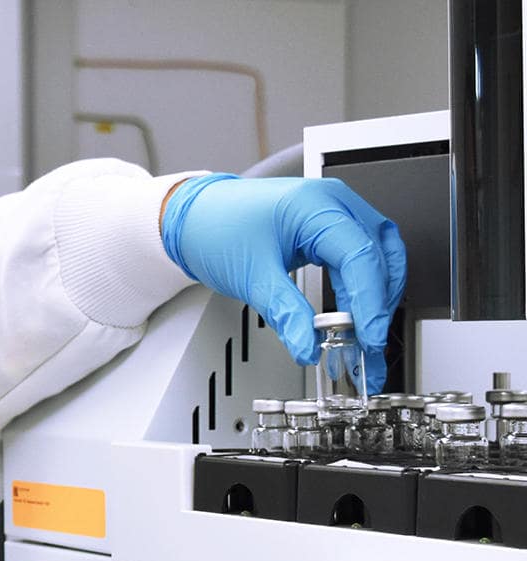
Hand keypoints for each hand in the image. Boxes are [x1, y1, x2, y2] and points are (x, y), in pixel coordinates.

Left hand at [161, 174, 405, 392]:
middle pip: (379, 256)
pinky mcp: (328, 226)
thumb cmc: (215, 228)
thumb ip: (286, 313)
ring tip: (366, 335)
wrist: (192, 216)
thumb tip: (308, 347)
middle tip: (371, 344)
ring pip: (378, 256)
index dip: (371, 303)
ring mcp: (334, 212)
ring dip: (376, 295)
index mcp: (317, 206)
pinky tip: (355, 314)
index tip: (371, 338)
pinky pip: (359, 256)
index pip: (361, 257)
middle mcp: (334, 203)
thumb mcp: (251, 276)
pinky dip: (361, 286)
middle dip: (379, 304)